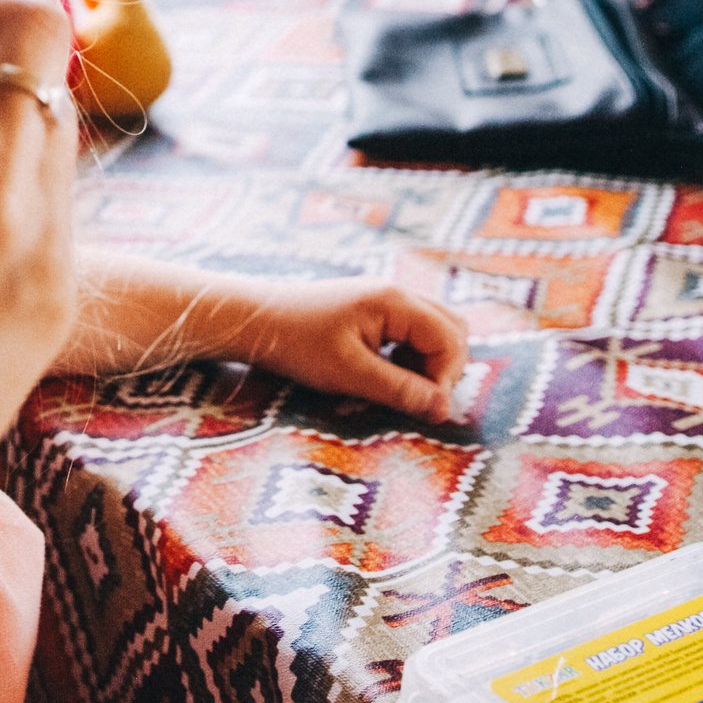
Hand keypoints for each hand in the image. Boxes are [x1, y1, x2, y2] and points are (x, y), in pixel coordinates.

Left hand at [239, 278, 469, 422]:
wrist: (252, 321)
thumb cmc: (296, 343)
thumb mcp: (350, 373)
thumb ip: (400, 390)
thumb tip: (443, 409)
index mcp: (393, 301)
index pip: (449, 338)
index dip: (446, 377)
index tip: (427, 408)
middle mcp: (394, 293)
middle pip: (450, 328)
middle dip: (444, 366)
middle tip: (419, 396)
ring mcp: (382, 299)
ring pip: (432, 329)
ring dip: (428, 361)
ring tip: (400, 386)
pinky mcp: (370, 310)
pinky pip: (409, 331)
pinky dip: (410, 354)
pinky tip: (385, 373)